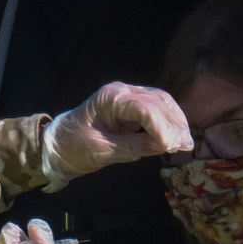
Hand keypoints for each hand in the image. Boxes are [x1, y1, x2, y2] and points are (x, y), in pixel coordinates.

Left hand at [42, 82, 192, 190]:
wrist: (57, 145)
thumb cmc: (74, 147)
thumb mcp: (102, 152)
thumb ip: (134, 146)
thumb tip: (165, 145)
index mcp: (110, 98)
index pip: (143, 108)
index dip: (161, 127)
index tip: (171, 146)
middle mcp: (121, 91)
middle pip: (157, 101)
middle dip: (174, 124)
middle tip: (185, 147)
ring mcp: (127, 97)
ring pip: (161, 103)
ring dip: (175, 122)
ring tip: (185, 144)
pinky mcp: (131, 107)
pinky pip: (156, 110)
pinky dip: (168, 122)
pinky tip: (177, 138)